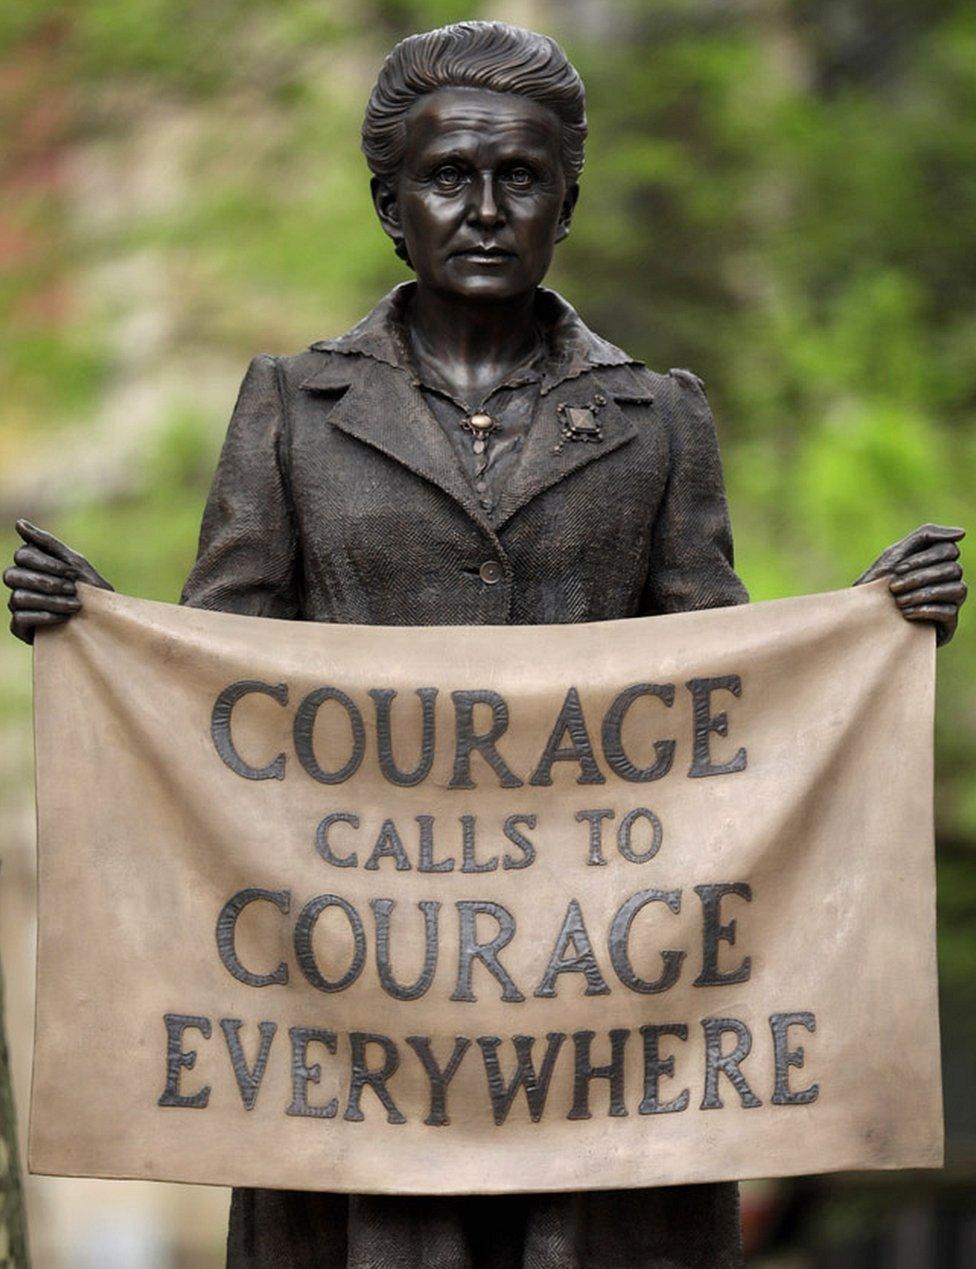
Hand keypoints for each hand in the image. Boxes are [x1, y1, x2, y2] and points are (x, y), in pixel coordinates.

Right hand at [4, 519, 112, 644]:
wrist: (100, 619)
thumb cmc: (86, 587)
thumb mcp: (73, 562)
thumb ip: (47, 542)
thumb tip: (18, 522)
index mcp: (28, 563)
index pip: (22, 555)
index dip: (47, 564)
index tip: (72, 572)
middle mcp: (17, 582)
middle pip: (12, 575)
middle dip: (46, 583)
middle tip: (72, 589)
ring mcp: (16, 604)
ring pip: (18, 598)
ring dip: (50, 601)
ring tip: (74, 605)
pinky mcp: (19, 626)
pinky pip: (19, 619)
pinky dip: (44, 617)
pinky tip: (64, 618)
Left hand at [854, 523, 965, 646]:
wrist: (865, 617)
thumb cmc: (880, 583)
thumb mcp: (896, 555)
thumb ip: (925, 536)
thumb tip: (962, 533)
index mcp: (939, 561)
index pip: (949, 550)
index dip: (923, 558)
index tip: (897, 568)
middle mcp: (951, 580)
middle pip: (953, 569)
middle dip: (920, 577)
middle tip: (894, 587)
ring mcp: (953, 601)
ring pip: (957, 589)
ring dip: (923, 594)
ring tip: (898, 601)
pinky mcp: (949, 623)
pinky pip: (950, 612)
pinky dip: (926, 610)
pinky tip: (906, 613)